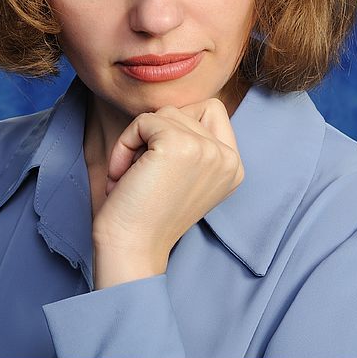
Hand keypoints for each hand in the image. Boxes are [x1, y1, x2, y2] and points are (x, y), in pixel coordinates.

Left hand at [92, 97, 244, 287]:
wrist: (131, 248)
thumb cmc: (146, 215)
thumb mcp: (183, 175)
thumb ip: (192, 143)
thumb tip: (174, 109)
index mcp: (234, 166)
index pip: (210, 110)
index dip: (175, 127)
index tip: (159, 167)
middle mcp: (228, 158)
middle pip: (183, 111)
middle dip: (153, 136)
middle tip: (141, 173)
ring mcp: (207, 150)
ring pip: (162, 114)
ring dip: (136, 141)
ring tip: (131, 177)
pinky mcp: (178, 145)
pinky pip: (142, 121)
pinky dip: (124, 144)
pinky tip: (122, 176)